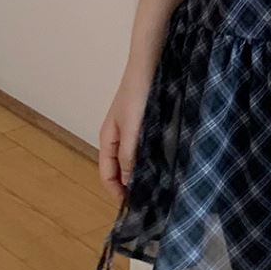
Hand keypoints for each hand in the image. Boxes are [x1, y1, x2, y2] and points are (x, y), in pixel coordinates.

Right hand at [98, 64, 146, 203]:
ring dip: (141, 173)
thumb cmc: (137, 94)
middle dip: (129, 185)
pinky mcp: (145, 124)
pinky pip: (143, 149)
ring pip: (132, 160)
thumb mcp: (132, 128)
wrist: (150, 64)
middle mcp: (117, 137)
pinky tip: (164, 164)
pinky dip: (150, 160)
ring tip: (158, 186)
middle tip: (149, 200)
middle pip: (119, 169)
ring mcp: (131, 131)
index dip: (116, 191)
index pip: (106, 174)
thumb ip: (128, 155)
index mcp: (108, 139)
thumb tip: (128, 182)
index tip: (133, 205)